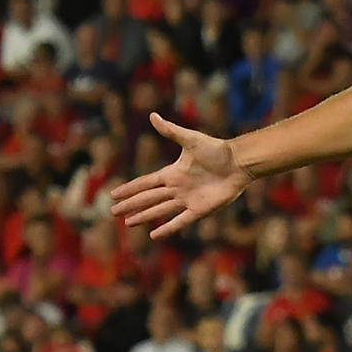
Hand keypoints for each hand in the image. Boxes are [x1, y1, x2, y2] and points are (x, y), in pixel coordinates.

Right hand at [110, 113, 253, 237]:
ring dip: (144, 217)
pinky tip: (154, 236)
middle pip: (148, 198)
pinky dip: (167, 229)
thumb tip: (152, 115)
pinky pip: (180, 222)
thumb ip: (171, 131)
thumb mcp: (191, 139)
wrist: (238, 163)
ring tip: (128, 223)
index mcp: (172, 173)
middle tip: (113, 212)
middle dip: (131, 205)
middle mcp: (177, 188)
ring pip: (159, 210)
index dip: (130, 188)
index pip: (145, 182)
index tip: (114, 194)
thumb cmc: (216, 149)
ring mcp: (187, 200)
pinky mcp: (200, 210)